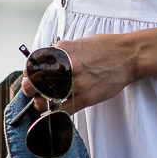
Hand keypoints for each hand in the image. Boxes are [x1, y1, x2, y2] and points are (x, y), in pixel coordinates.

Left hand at [21, 33, 138, 113]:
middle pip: (34, 83)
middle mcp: (66, 67)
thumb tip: (42, 64)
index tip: (29, 77)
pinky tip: (55, 112)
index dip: (28, 73)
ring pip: (45, 100)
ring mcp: (75, 83)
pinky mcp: (85, 98)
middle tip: (32, 92)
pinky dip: (55, 114)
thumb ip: (60, 54)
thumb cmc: (104, 48)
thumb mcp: (77, 43)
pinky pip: (62, 112)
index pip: (32, 65)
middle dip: (29, 89)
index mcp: (61, 51)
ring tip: (44, 103)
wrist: (129, 56)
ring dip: (40, 104)